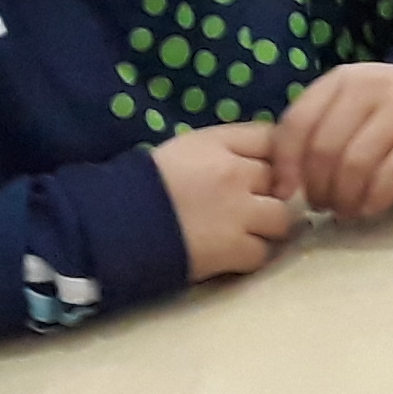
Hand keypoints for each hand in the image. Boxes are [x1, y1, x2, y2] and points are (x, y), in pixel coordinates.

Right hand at [153, 122, 297, 278]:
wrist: (106, 226)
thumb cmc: (144, 184)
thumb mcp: (187, 148)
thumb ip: (229, 147)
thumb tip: (272, 156)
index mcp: (221, 143)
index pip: (275, 138)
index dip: (276, 155)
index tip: (267, 170)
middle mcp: (236, 173)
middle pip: (286, 179)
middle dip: (275, 192)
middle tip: (256, 204)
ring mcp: (237, 213)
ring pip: (283, 218)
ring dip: (270, 227)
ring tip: (249, 231)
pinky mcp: (231, 249)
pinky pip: (263, 253)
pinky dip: (252, 255)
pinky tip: (233, 252)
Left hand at [271, 62, 392, 220]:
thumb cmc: (388, 106)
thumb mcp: (350, 102)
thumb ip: (318, 128)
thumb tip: (286, 182)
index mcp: (340, 80)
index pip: (297, 124)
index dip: (286, 165)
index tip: (285, 194)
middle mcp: (369, 87)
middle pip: (326, 149)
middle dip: (318, 187)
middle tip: (322, 206)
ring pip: (358, 162)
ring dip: (346, 197)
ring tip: (346, 211)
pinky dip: (378, 196)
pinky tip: (372, 208)